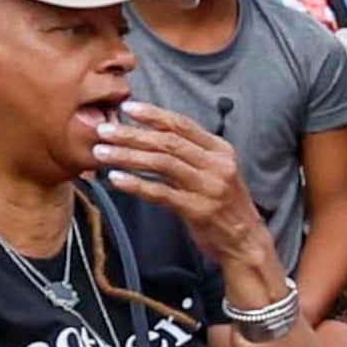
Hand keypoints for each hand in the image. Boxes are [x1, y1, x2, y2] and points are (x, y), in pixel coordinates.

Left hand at [92, 103, 275, 280]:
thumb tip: (149, 134)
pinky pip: (161, 193)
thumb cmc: (223, 203)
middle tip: (103, 131)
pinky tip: (116, 179)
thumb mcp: (215, 171)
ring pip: (162, 164)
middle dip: (132, 134)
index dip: (153, 115)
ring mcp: (209, 188)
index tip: (127, 106)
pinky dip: (136, 185)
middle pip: (168, 142)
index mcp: (221, 150)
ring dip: (128, 156)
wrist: (245, 240)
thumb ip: (189, 153)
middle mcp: (218, 165)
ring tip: (101, 152)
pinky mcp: (199, 210)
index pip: (183, 125)